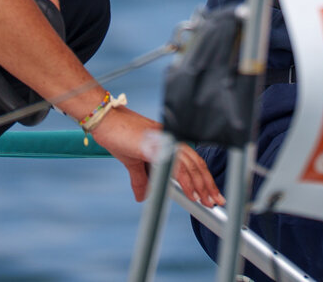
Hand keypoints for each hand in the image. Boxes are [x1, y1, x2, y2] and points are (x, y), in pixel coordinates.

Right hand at [88, 107, 223, 206]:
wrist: (105, 121)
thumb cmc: (118, 136)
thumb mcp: (132, 162)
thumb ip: (141, 178)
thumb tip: (143, 196)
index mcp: (169, 142)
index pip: (192, 161)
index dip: (203, 177)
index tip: (210, 192)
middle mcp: (171, 140)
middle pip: (197, 164)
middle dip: (208, 184)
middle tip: (217, 201)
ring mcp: (166, 142)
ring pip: (191, 166)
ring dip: (201, 186)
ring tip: (207, 202)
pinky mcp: (158, 147)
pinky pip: (177, 167)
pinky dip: (187, 182)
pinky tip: (192, 194)